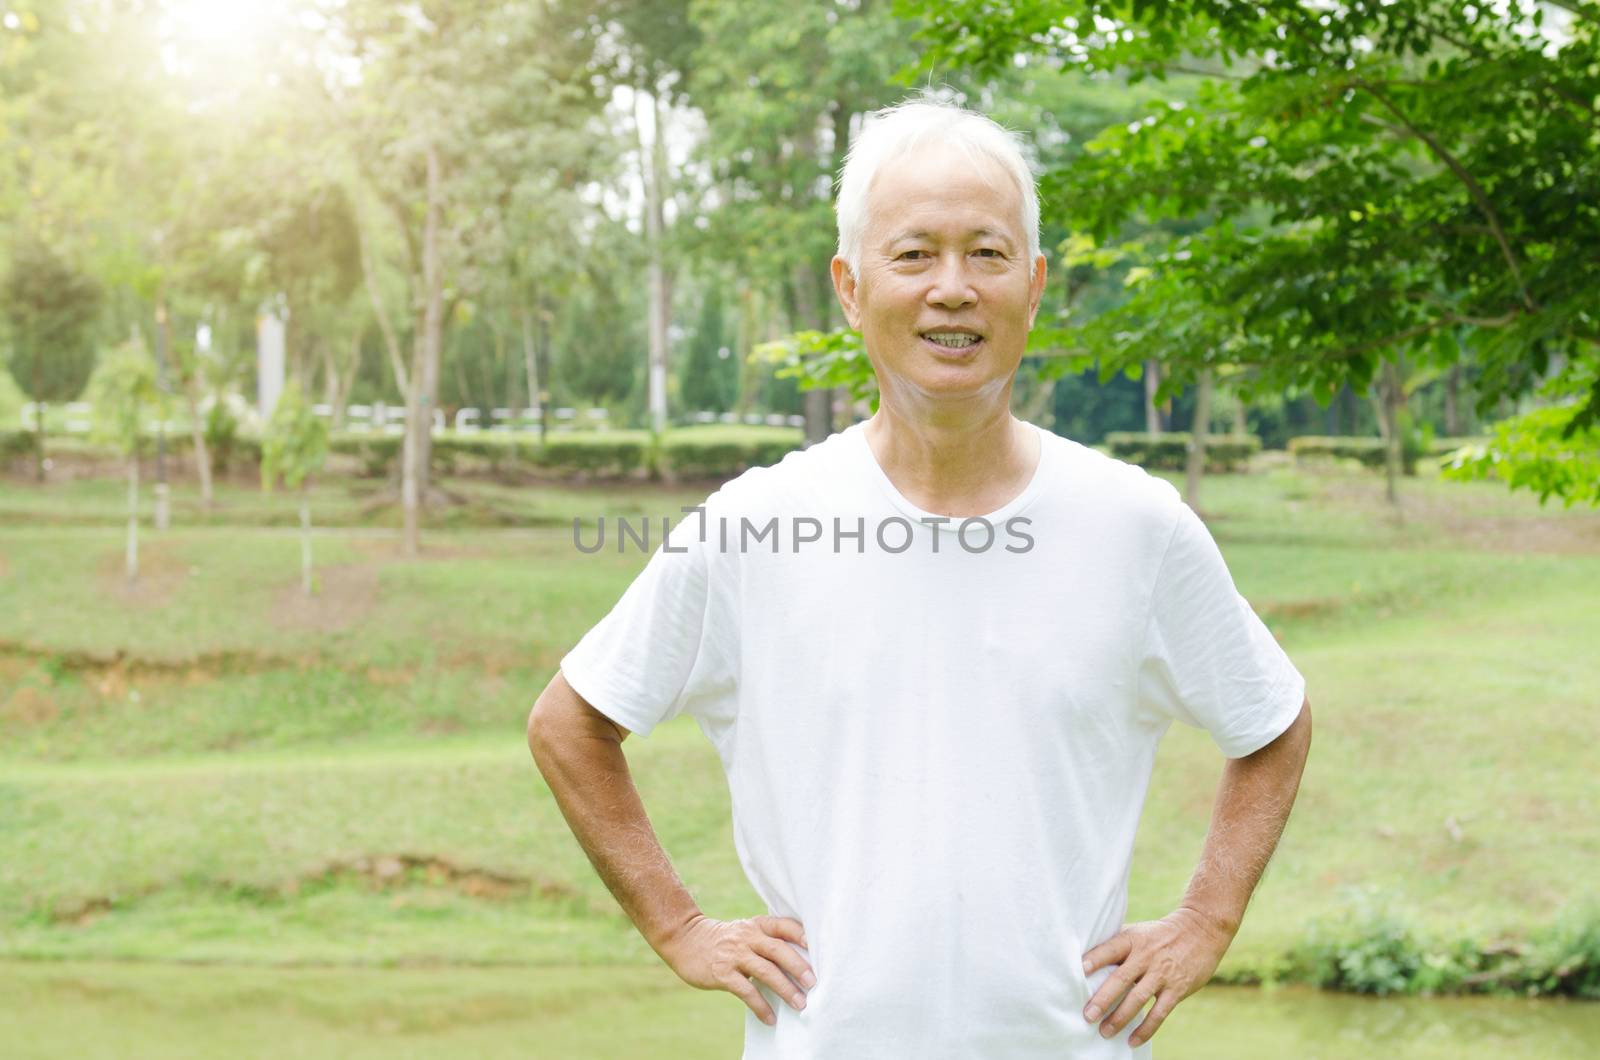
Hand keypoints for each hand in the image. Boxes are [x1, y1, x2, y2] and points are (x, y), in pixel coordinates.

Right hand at [659, 914, 814, 1026]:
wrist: (685, 939)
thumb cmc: (724, 939)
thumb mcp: (745, 931)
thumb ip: (767, 940)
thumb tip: (800, 960)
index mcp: (756, 925)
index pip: (784, 925)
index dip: (801, 935)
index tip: (818, 948)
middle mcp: (747, 937)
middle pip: (778, 950)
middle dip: (798, 966)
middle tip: (814, 983)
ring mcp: (734, 955)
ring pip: (765, 971)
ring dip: (785, 989)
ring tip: (800, 1004)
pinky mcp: (722, 973)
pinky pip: (746, 991)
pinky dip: (760, 1006)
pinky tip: (770, 1018)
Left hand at [1081, 906, 1235, 1047]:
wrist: (1201, 930)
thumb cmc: (1160, 934)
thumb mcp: (1139, 931)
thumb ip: (1117, 945)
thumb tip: (1087, 960)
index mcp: (1133, 939)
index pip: (1110, 949)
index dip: (1094, 960)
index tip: (1078, 971)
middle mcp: (1146, 956)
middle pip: (1120, 979)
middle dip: (1103, 999)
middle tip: (1087, 1016)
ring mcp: (1162, 974)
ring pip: (1138, 999)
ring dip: (1120, 1017)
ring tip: (1104, 1032)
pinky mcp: (1177, 989)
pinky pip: (1159, 1013)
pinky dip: (1146, 1029)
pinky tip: (1132, 1040)